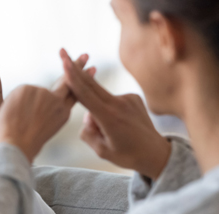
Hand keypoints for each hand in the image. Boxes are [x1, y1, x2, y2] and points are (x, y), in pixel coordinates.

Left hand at [0, 55, 93, 161]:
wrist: (15, 147)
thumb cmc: (24, 145)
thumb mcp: (44, 129)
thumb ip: (46, 112)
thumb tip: (39, 100)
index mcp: (63, 114)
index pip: (74, 93)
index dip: (81, 81)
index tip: (90, 69)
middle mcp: (57, 101)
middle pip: (67, 81)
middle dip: (76, 67)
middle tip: (85, 55)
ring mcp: (43, 93)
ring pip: (31, 93)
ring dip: (23, 104)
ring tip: (18, 120)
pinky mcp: (28, 88)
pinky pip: (19, 93)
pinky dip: (13, 102)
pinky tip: (13, 114)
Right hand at [60, 49, 170, 179]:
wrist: (156, 154)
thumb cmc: (127, 155)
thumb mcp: (101, 151)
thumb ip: (87, 132)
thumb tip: (87, 116)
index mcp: (109, 118)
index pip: (86, 94)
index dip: (73, 78)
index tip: (64, 63)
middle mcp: (119, 104)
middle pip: (90, 83)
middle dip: (75, 68)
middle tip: (62, 52)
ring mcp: (128, 99)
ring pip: (100, 97)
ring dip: (96, 108)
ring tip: (111, 132)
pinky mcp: (134, 98)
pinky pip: (112, 101)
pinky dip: (109, 109)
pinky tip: (121, 125)